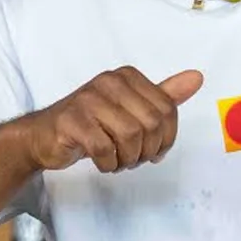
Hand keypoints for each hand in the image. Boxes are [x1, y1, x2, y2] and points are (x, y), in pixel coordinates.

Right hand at [20, 67, 202, 173]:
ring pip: (130, 137)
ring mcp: (88, 99)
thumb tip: (197, 77)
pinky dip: (108, 164)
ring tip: (118, 160)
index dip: (166, 139)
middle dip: (147, 151)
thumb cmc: (91, 124)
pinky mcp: (72, 120)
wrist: (44, 136)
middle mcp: (108, 82)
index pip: (167, 110)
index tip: (153, 150)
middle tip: (134, 158)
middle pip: (151, 125)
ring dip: (128, 159)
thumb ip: (164, 96)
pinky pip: (104, 149)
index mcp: (127, 76)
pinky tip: (103, 162)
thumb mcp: (131, 109)